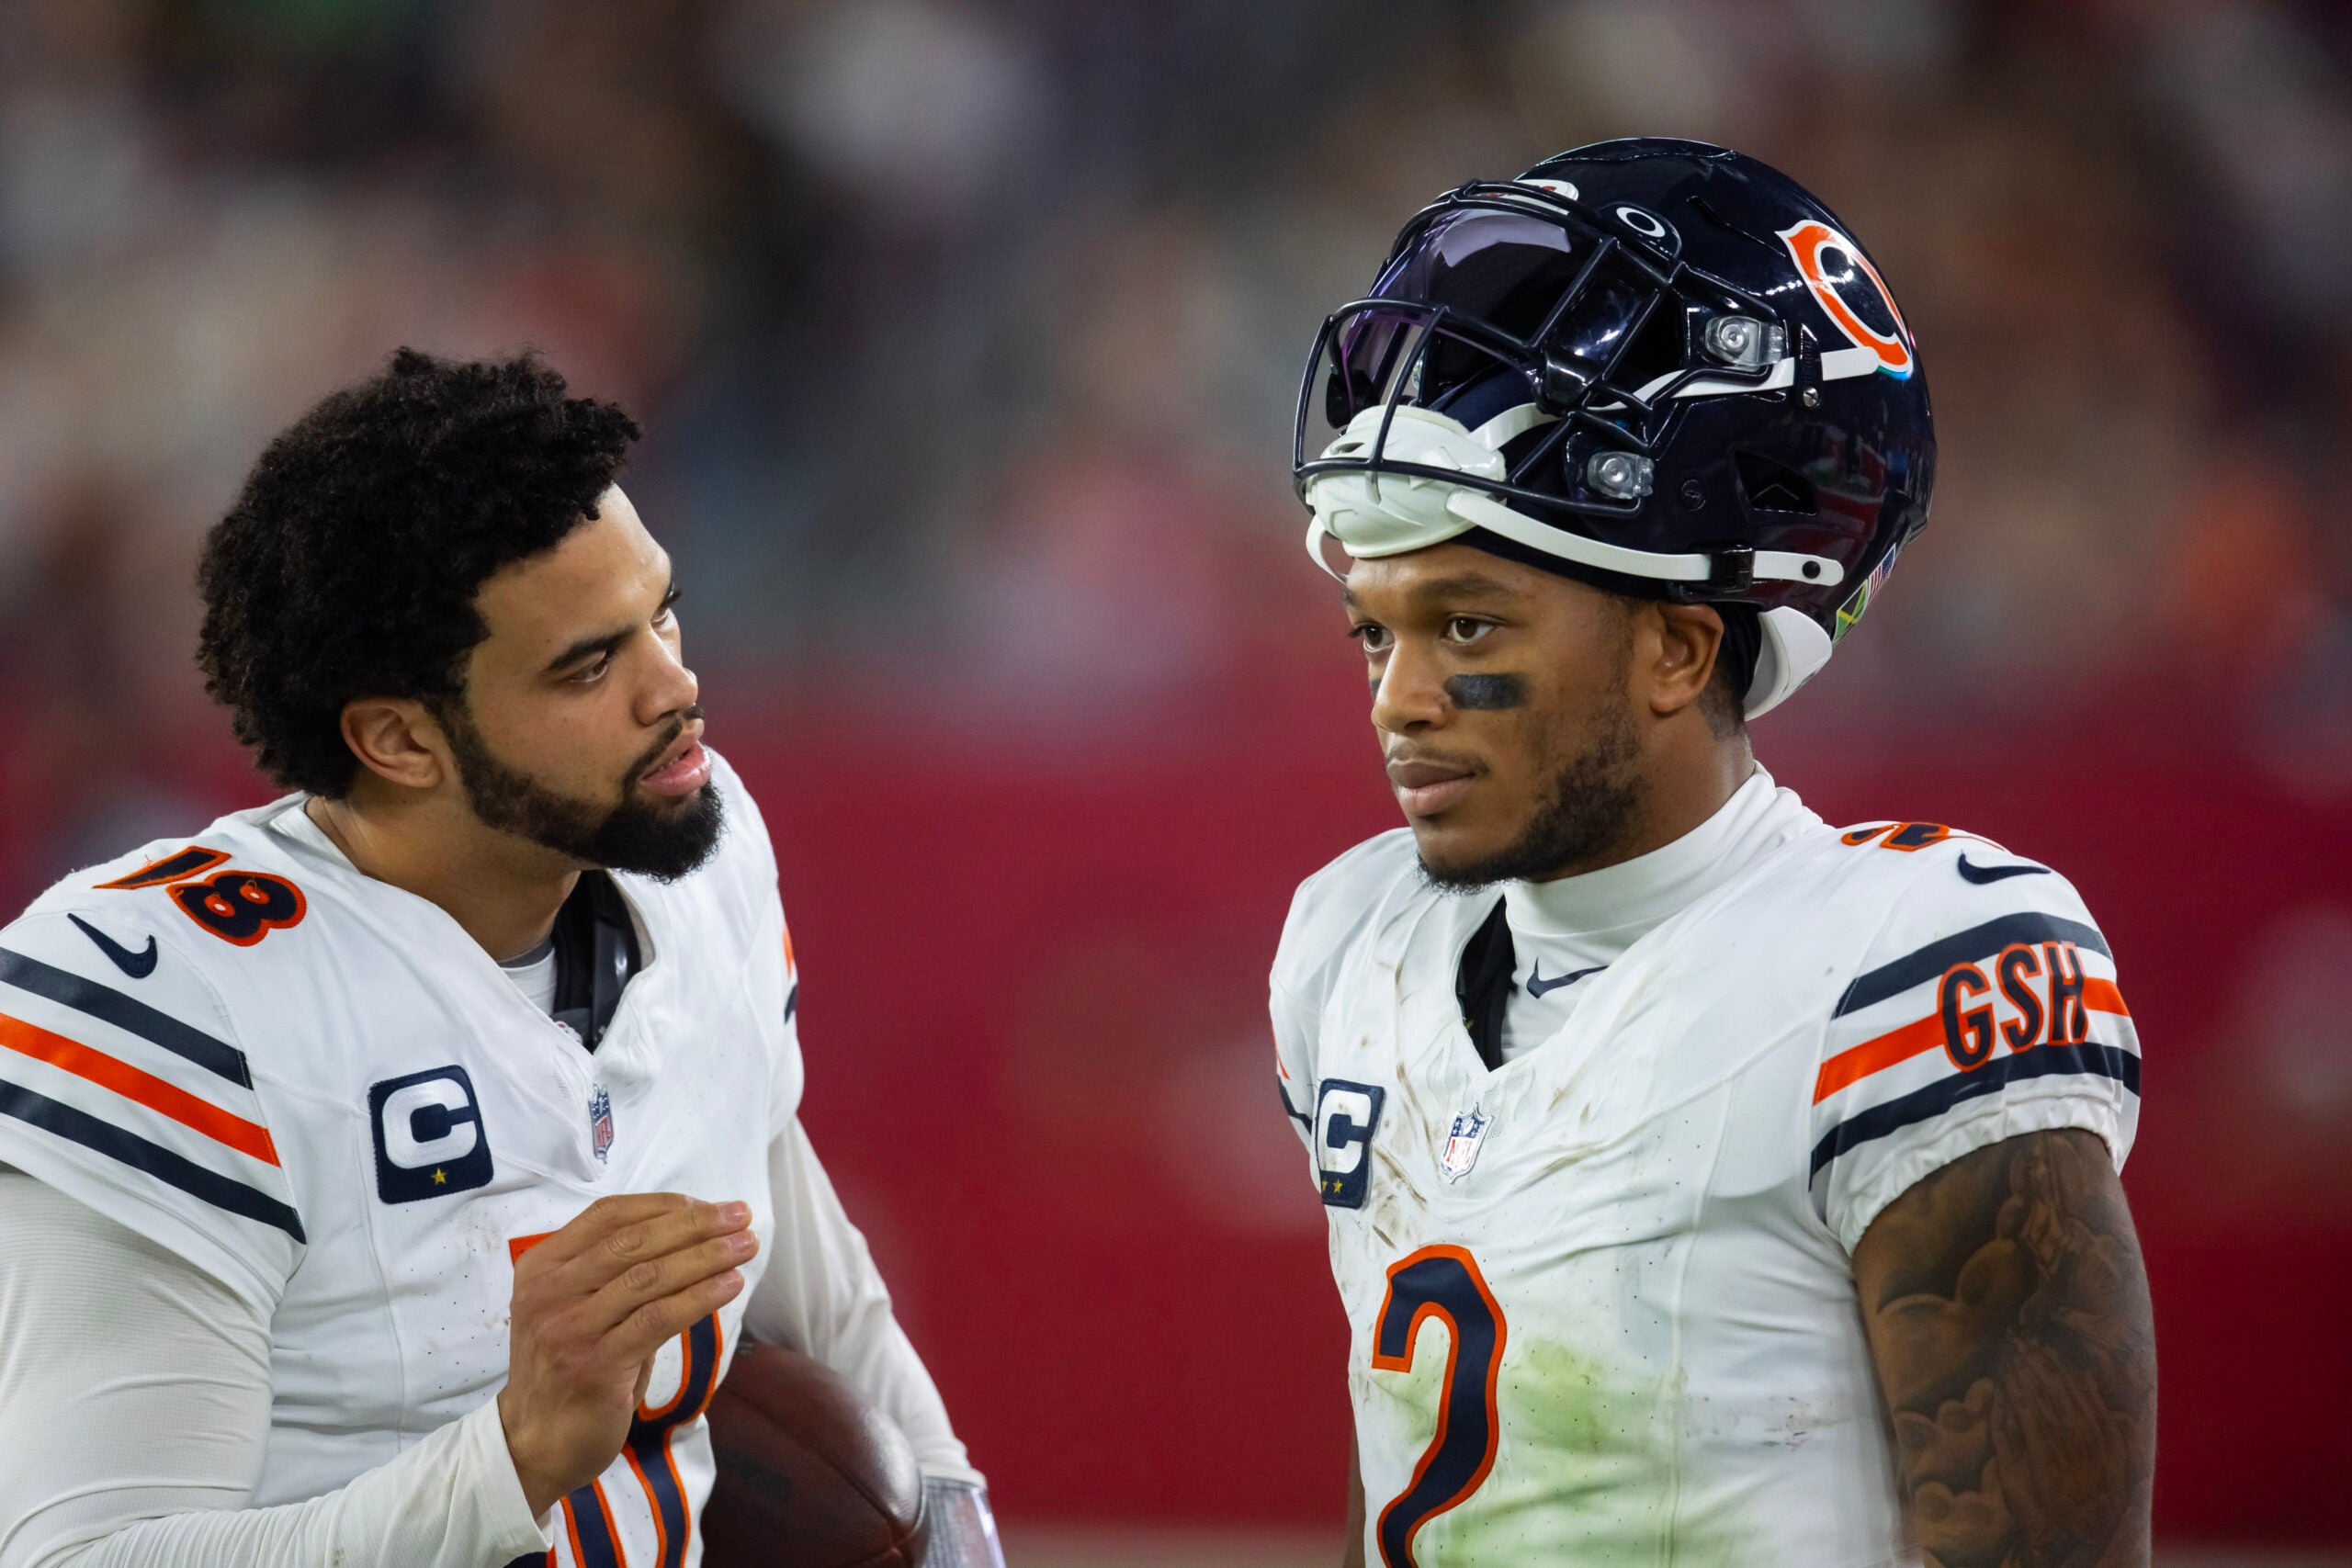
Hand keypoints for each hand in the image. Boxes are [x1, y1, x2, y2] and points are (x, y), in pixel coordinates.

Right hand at [497, 1193, 757, 1516]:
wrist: (533, 1442)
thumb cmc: (566, 1369)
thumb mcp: (576, 1309)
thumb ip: (616, 1274)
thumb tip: (692, 1239)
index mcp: (542, 1267)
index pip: (609, 1216)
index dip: (664, 1206)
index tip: (710, 1205)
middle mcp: (550, 1292)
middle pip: (633, 1242)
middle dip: (695, 1225)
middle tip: (741, 1217)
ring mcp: (571, 1328)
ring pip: (649, 1276)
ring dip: (706, 1257)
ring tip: (745, 1246)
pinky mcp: (596, 1365)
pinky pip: (658, 1319)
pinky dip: (700, 1297)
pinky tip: (730, 1285)